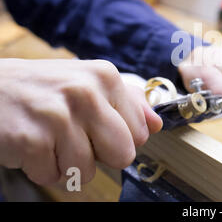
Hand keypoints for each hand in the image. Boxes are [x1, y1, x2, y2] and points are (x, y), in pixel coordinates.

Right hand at [0, 59, 161, 185]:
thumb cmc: (43, 88)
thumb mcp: (88, 82)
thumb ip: (127, 101)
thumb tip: (157, 124)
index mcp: (105, 77)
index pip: (140, 133)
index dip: (118, 138)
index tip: (96, 127)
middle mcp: (86, 93)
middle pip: (122, 155)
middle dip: (100, 156)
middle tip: (76, 138)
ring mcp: (59, 116)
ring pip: (87, 172)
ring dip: (67, 164)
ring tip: (50, 139)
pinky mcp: (32, 140)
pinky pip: (53, 177)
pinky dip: (42, 168)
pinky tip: (33, 144)